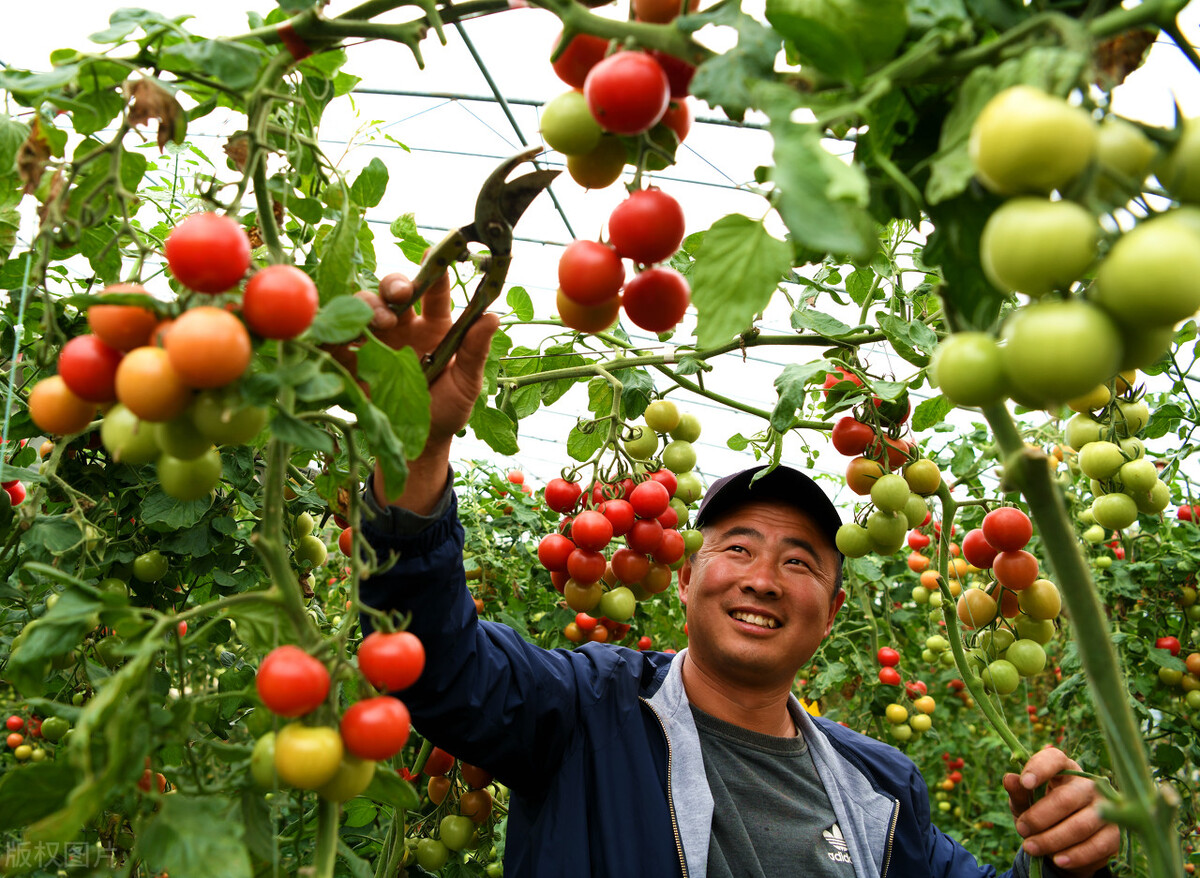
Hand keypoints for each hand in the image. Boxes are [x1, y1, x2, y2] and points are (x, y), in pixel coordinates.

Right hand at [338, 269, 498, 513]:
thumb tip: (494, 316)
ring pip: (365, 306)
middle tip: (400, 294)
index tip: (434, 252)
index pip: (435, 291)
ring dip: (369, 306)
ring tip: (379, 322)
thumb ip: (476, 350)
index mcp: (436, 326)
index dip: (435, 270)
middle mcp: (405, 326)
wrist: (418, 445)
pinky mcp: (353, 360)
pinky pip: (337, 339)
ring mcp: (377, 341)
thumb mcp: (467, 383)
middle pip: (393, 290)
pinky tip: (338, 335)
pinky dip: (334, 332)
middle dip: (393, 284)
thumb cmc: (447, 409)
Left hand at [1004, 746, 1119, 876]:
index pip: (1054, 758)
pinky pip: (1096, 846)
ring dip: (1052, 840)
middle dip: (1039, 817)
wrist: (1066, 843)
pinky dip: (1075, 855)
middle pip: (1065, 798)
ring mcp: (1105, 808)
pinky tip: (1058, 860)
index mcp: (1064, 768)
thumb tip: (1009, 778)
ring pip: (1080, 825)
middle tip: (1021, 830)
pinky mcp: (1113, 833)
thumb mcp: (1026, 802)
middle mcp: (1089, 784)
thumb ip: (1019, 792)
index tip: (1025, 783)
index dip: (1039, 768)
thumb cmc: (1042, 813)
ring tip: (1031, 847)